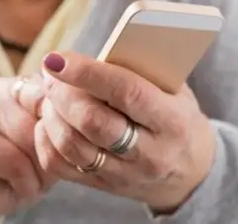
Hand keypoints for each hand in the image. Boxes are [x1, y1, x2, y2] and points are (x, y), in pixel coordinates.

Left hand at [31, 52, 216, 212]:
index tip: (57, 58)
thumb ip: (143, 70)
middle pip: (93, 122)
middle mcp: (151, 153)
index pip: (126, 92)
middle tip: (49, 74)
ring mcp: (126, 174)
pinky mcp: (105, 187)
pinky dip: (45, 141)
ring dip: (51, 115)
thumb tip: (95, 51)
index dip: (87, 73)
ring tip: (48, 95)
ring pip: (73, 146)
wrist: (191, 171)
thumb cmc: (176, 115)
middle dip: (62, 94)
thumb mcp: (175, 90)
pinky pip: (62, 167)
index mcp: (173, 121)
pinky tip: (47, 121)